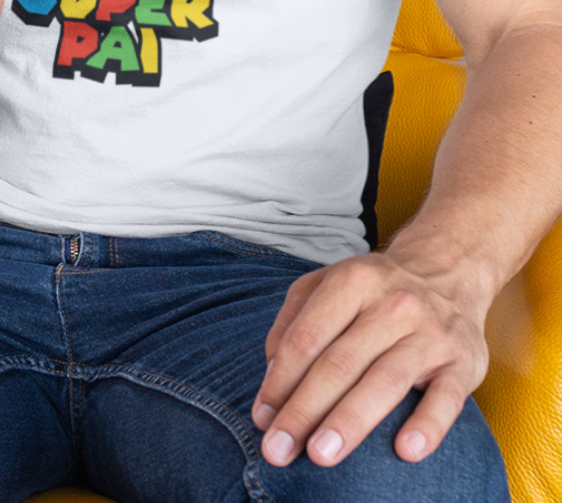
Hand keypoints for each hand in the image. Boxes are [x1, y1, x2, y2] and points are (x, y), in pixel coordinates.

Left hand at [251, 250, 489, 468]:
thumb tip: (272, 372)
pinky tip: (406, 451)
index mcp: (352, 282)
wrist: (448, 270)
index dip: (281, 380)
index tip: (262, 418)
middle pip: (340, 363)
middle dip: (304, 410)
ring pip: (386, 380)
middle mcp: (392, 304)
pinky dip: (428, 425)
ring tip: (321, 455)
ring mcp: (430, 332)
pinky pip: (447, 398)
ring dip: (350, 421)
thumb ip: (293, 322)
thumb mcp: (326, 284)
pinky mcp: (463, 361)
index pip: (307, 337)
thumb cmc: (373, 289)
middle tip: (278, 450)